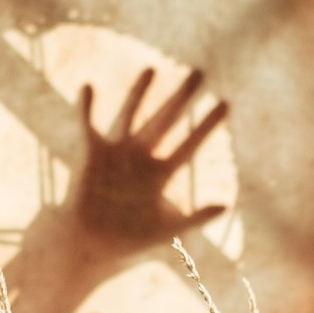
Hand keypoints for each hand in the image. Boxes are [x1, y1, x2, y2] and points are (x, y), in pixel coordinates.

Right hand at [68, 61, 230, 255]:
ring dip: (140, 93)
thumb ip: (197, 217)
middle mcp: (142, 156)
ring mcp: (117, 152)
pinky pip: (88, 125)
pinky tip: (88, 87)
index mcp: (162, 171)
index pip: (190, 143)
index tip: (225, 103)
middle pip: (166, 120)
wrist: (92, 243)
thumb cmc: (131, 238)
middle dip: (182, 96)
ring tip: (152, 69)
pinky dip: (87, 108)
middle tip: (199, 72)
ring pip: (131, 115)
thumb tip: (226, 204)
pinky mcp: (92, 153)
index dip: (207, 124)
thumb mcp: (168, 228)